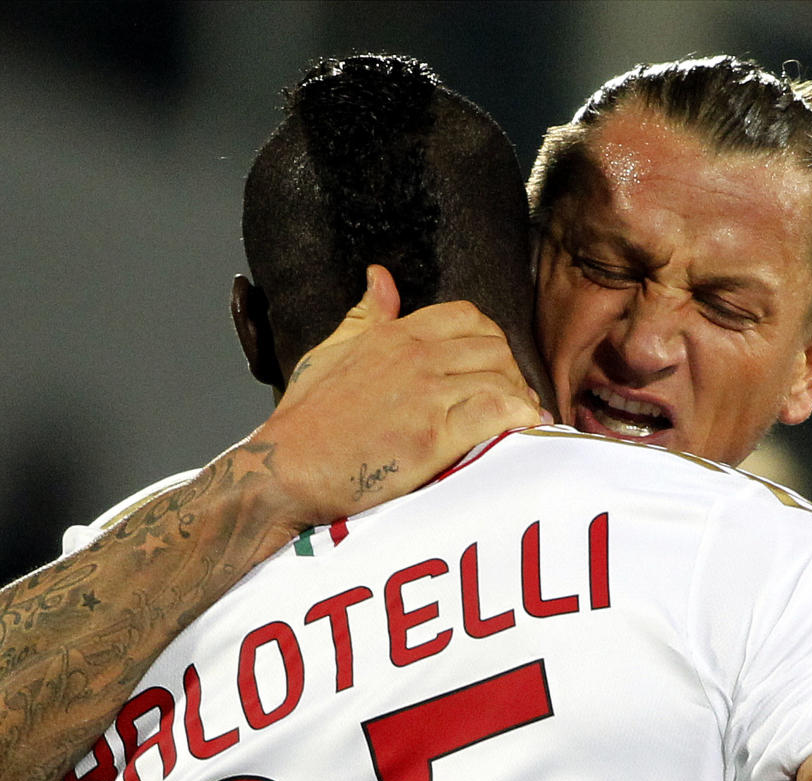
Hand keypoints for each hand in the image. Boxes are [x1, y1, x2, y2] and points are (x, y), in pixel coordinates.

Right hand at [240, 265, 545, 546]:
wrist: (285, 470)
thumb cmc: (304, 421)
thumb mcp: (330, 352)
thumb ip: (365, 316)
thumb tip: (381, 277)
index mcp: (395, 335)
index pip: (468, 317)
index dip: (489, 342)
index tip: (490, 370)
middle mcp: (415, 356)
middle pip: (494, 348)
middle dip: (510, 374)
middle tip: (509, 402)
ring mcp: (427, 395)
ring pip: (502, 379)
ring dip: (518, 401)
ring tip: (519, 422)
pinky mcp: (434, 435)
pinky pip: (497, 413)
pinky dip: (518, 420)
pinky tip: (523, 432)